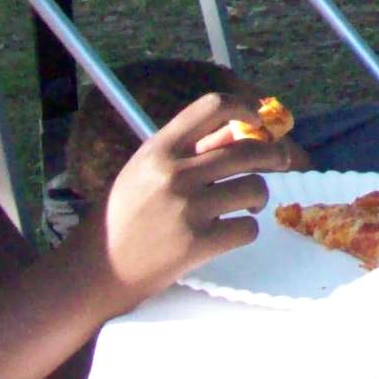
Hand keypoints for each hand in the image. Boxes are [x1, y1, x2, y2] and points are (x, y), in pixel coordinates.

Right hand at [84, 92, 298, 309]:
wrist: (96, 271)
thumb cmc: (122, 216)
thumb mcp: (145, 170)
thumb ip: (188, 149)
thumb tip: (242, 129)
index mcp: (158, 148)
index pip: (212, 107)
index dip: (245, 107)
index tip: (260, 118)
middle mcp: (174, 173)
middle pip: (247, 149)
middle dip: (274, 154)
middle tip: (282, 161)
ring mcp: (187, 209)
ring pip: (254, 188)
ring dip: (258, 197)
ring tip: (247, 205)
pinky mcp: (196, 244)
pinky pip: (247, 228)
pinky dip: (246, 230)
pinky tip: (231, 231)